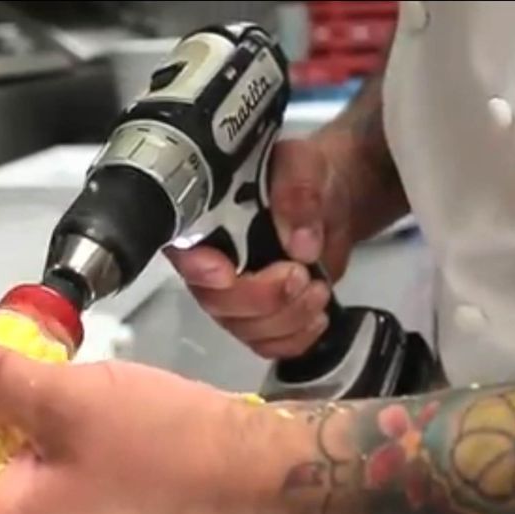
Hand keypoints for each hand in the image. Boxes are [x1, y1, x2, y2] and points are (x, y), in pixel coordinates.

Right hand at [165, 138, 355, 359]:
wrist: (330, 201)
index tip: (227, 272)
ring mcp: (234, 295)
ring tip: (318, 289)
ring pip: (245, 329)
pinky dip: (296, 338)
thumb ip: (298, 195)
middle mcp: (210, 262)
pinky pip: (268, 345)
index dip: (200, 270)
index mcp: (205, 218)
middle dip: (263, 297)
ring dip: (288, 317)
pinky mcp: (259, 318)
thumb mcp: (303, 168)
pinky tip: (316, 316)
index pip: (184, 252)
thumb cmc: (304, 178)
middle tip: (300, 275)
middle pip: (216, 302)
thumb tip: (300, 243)